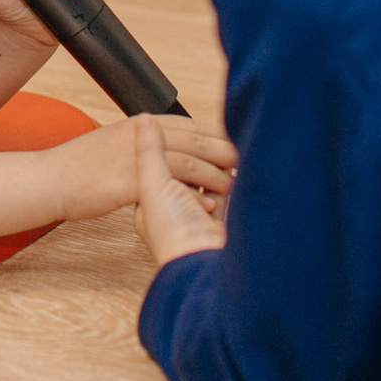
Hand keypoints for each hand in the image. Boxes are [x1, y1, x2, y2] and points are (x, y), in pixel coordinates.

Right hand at [49, 113, 235, 222]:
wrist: (50, 178)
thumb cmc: (82, 167)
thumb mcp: (116, 144)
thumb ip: (146, 144)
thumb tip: (171, 148)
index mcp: (141, 124)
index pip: (192, 125)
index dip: (219, 136)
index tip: (240, 147)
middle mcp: (141, 134)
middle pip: (196, 139)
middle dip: (226, 152)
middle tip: (249, 165)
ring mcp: (135, 157)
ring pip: (188, 160)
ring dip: (216, 174)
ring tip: (235, 186)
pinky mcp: (127, 181)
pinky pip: (168, 186)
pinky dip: (192, 195)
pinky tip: (208, 206)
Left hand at [134, 114, 228, 263]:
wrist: (207, 262)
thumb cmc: (174, 232)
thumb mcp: (153, 184)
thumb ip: (150, 150)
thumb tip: (144, 118)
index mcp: (151, 205)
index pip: (162, 167)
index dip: (173, 150)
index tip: (180, 135)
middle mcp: (174, 211)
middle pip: (187, 173)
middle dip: (198, 160)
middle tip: (205, 145)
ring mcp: (200, 217)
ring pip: (209, 182)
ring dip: (216, 170)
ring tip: (223, 157)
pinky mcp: (224, 221)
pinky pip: (229, 194)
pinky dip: (232, 183)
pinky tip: (236, 171)